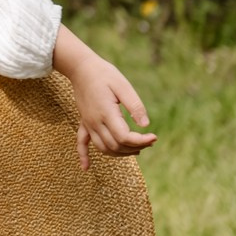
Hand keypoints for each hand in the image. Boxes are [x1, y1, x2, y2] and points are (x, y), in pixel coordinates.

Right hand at [52, 25, 155, 171]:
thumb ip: (135, 106)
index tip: (154, 137)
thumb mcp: (123, 85)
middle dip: (135, 147)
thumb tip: (145, 126)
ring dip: (120, 153)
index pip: (124, 137)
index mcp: (107, 113)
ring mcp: (88, 123)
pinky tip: (86, 168)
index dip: (141, 141)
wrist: (81, 67)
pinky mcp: (84, 122)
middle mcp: (95, 122)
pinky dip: (83, 156)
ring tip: (136, 149)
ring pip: (103, 148)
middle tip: (149, 140)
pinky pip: (81, 143)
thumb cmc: (104, 74)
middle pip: (115, 146)